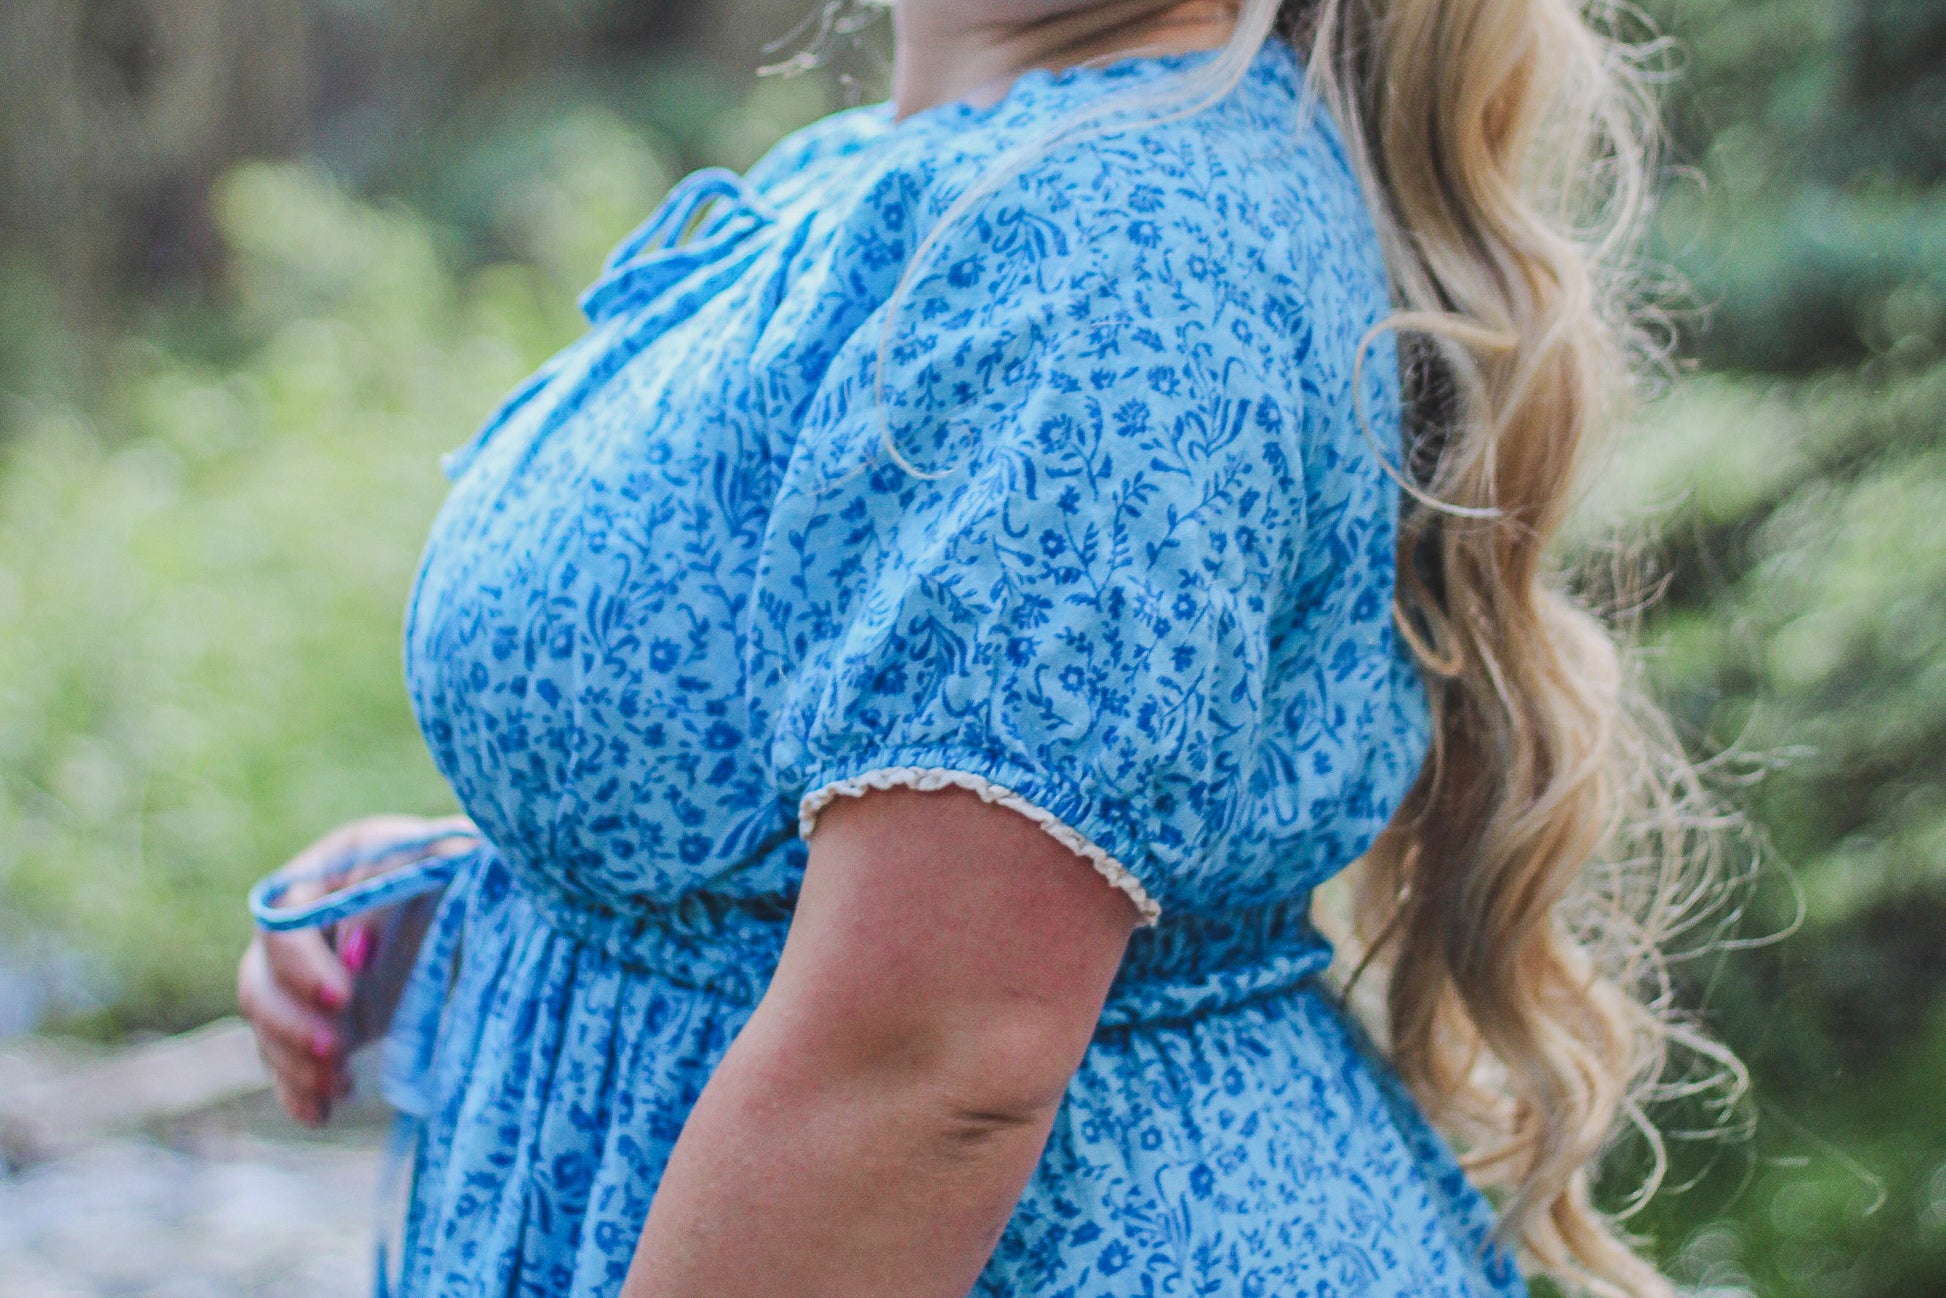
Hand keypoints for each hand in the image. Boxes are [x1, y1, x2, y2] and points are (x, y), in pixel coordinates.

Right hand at [236, 813, 473, 1125]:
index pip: (282, 929)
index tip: (345, 993)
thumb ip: (384, 897)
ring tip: (340, 1085)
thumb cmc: (443, 862)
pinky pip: (287, 1061)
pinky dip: (297, 1091)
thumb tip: (354, 955)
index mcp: (310, 881)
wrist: (455, 885)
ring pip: (268, 1030)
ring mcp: (299, 981)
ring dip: (295, 1063)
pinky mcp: (317, 1019)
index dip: (304, 966)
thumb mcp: (425, 860)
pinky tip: (319, 1114)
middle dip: (292, 1024)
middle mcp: (290, 934)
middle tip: (339, 1049)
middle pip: (259, 986)